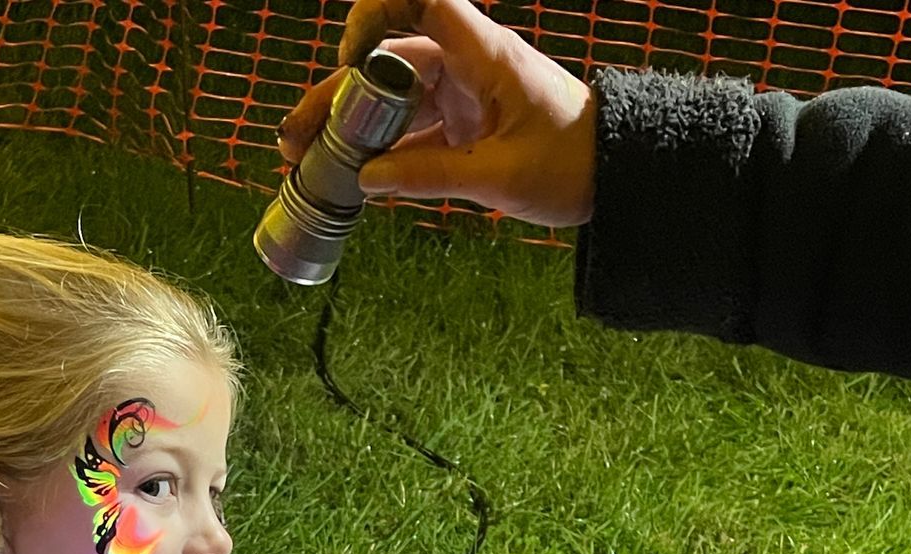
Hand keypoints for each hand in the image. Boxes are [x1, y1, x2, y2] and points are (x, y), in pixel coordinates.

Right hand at [276, 0, 597, 228]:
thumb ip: (430, 176)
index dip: (377, 14)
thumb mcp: (500, 179)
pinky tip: (344, 173)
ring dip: (347, 125)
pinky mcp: (461, 119)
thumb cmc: (574, 165)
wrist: (615, 174)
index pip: (424, 2)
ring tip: (302, 157)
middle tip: (295, 136)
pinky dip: (375, 148)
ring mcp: (462, 90)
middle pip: (386, 61)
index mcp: (485, 56)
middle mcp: (467, 63)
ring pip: (389, 96)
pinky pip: (407, 126)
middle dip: (336, 97)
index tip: (348, 59)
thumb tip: (367, 180)